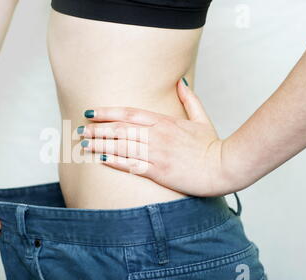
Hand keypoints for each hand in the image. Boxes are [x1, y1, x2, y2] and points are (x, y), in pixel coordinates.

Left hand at [79, 79, 235, 196]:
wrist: (225, 167)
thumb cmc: (212, 145)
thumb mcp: (202, 118)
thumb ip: (189, 99)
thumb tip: (181, 82)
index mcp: (165, 121)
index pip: (129, 113)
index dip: (107, 112)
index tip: (91, 112)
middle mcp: (157, 135)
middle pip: (120, 129)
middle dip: (97, 129)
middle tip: (80, 130)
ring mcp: (157, 153)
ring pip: (121, 146)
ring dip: (100, 144)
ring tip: (84, 145)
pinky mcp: (158, 171)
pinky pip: (131, 165)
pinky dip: (114, 161)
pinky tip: (100, 159)